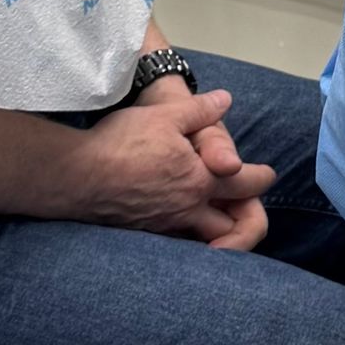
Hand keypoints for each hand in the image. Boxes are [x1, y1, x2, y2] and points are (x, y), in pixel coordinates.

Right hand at [76, 90, 273, 246]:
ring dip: (218, 234)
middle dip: (246, 219)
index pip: (245, 184)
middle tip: (246, 206)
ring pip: (204, 241)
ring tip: (218, 222)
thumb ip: (200, 109)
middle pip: (232, 226)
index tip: (267, 174)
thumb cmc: (123, 143)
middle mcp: (187, 210)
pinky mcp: (143, 233)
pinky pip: (176, 243)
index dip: (260, 177)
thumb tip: (226, 100)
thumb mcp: (167, 116)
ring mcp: (165, 226)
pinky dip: (187, 238)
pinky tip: (181, 225)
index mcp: (200, 180)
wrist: (77, 176)